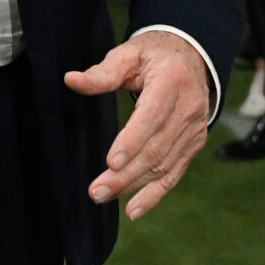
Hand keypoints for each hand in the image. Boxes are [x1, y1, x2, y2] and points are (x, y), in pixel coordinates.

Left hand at [65, 30, 213, 218]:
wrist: (192, 58)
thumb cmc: (154, 56)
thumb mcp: (129, 54)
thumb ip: (102, 72)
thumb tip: (71, 80)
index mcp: (172, 81)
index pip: (152, 115)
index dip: (133, 140)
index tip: (111, 161)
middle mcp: (188, 108)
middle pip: (156, 147)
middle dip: (126, 173)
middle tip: (96, 190)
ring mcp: (194, 129)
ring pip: (163, 164)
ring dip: (133, 186)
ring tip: (103, 196)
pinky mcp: (193, 145)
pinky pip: (174, 174)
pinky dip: (154, 194)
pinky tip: (133, 210)